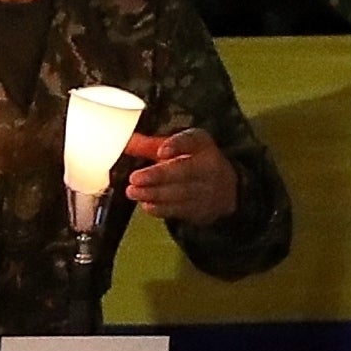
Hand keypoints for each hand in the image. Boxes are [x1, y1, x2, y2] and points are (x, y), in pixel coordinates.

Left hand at [123, 125, 237, 228]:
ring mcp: (207, 190)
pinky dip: (162, 209)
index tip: (161, 151)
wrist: (225, 189)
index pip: (192, 140)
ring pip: (181, 193)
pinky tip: (147, 205)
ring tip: (133, 192)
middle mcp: (208, 166)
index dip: (177, 145)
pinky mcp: (202, 209)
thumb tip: (124, 142)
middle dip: (158, 175)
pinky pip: (181, 209)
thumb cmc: (193, 162)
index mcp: (201, 144)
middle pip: (184, 171)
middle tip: (135, 178)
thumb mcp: (177, 148)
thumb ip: (149, 145)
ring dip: (154, 194)